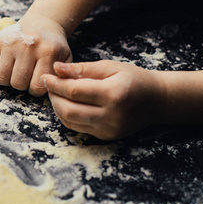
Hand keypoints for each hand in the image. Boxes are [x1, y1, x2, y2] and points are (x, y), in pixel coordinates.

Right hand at [0, 13, 71, 95]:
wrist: (42, 23)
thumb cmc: (53, 47)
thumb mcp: (65, 59)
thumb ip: (62, 76)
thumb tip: (51, 88)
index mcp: (47, 52)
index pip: (36, 87)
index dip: (36, 90)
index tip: (37, 82)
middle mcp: (28, 47)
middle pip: (17, 83)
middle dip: (22, 85)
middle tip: (27, 77)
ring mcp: (11, 43)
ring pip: (2, 78)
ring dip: (8, 80)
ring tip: (16, 73)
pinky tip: (6, 66)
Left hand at [41, 60, 164, 139]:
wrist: (157, 100)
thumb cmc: (134, 79)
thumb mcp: (110, 67)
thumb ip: (82, 69)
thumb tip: (56, 68)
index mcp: (114, 94)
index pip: (75, 91)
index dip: (56, 84)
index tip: (45, 76)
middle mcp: (111, 115)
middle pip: (69, 110)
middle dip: (54, 97)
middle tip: (48, 85)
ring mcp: (108, 129)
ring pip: (70, 121)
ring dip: (57, 107)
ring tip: (55, 94)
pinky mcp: (106, 136)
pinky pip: (78, 128)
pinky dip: (67, 116)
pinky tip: (65, 104)